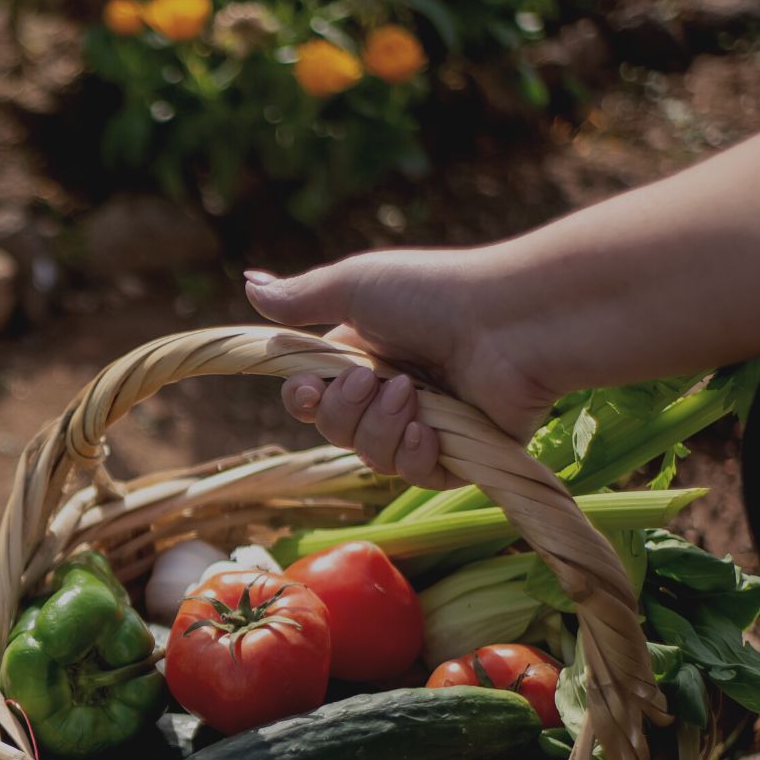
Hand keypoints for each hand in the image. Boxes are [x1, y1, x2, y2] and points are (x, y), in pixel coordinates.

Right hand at [244, 248, 561, 488]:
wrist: (511, 321)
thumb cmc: (435, 293)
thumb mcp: (356, 286)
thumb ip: (300, 297)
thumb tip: (248, 283)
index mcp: (364, 356)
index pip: (312, 398)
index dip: (303, 401)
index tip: (307, 390)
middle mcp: (392, 393)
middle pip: (335, 432)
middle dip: (344, 412)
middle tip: (374, 381)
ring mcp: (426, 425)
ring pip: (371, 457)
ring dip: (381, 429)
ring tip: (413, 394)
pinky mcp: (461, 454)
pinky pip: (415, 476)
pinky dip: (414, 456)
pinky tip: (429, 432)